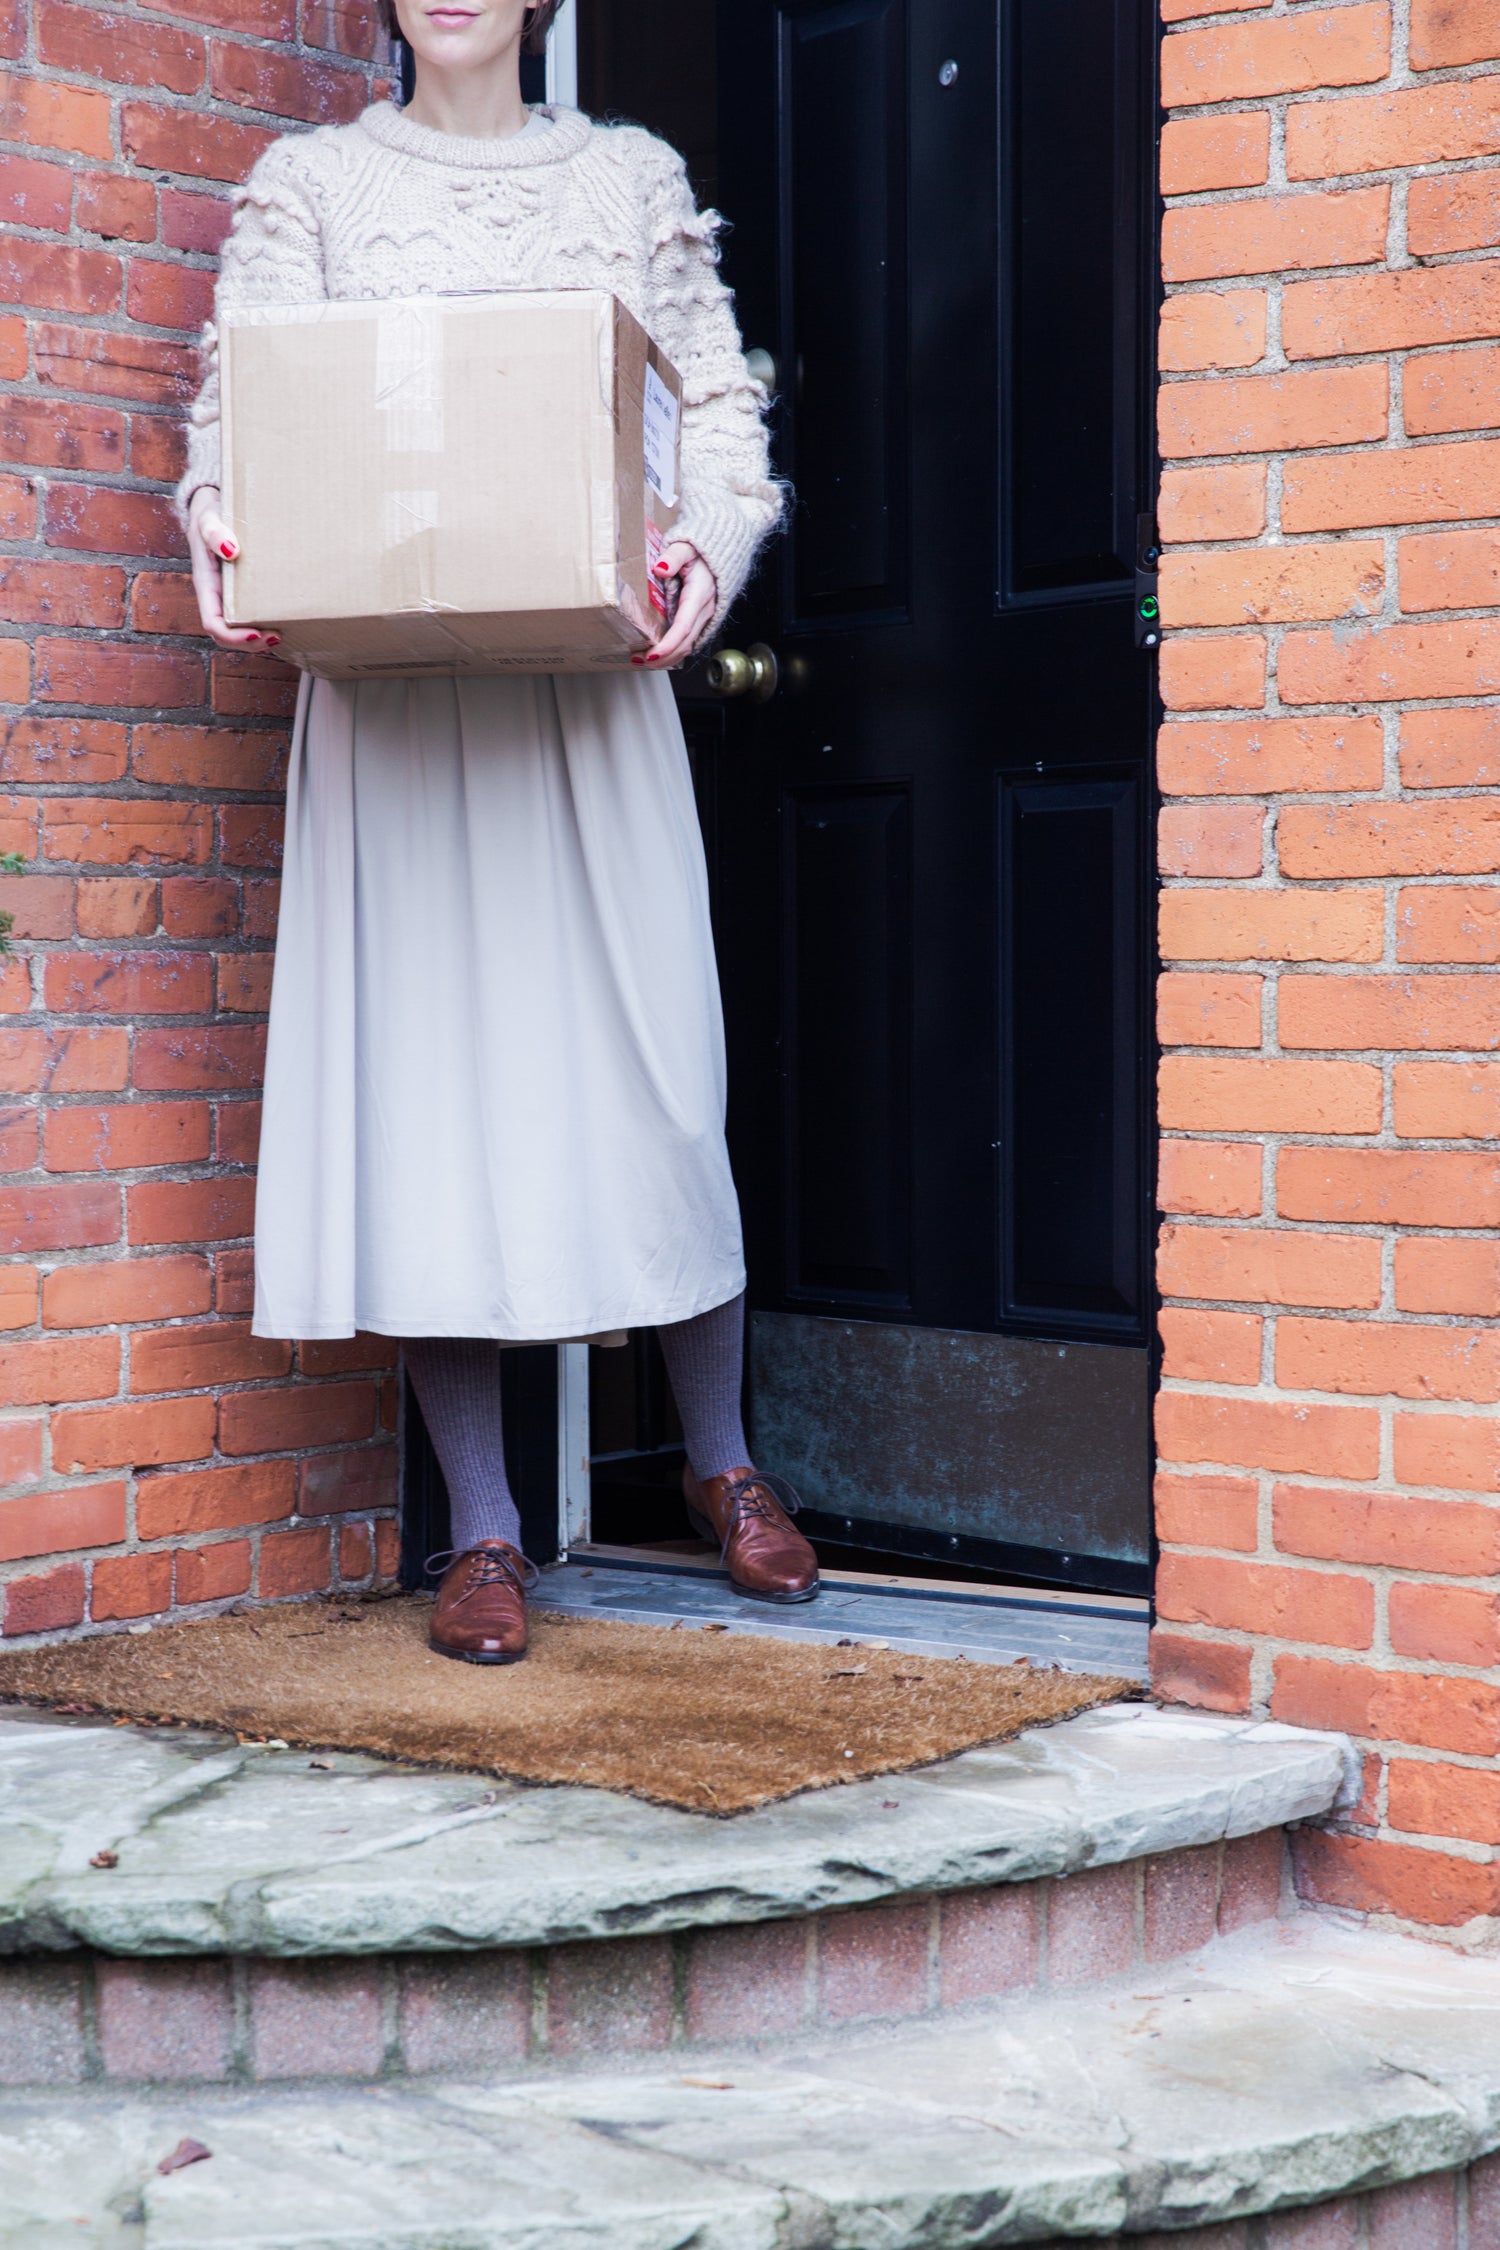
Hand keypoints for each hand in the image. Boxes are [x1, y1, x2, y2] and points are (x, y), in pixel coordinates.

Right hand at [186, 486, 278, 652]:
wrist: (214, 507)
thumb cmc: (210, 514)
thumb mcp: (208, 519)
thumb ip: (214, 532)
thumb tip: (231, 549)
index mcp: (206, 584)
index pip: (212, 623)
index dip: (232, 635)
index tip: (255, 633)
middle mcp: (215, 595)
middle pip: (226, 634)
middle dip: (249, 643)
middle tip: (277, 638)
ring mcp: (227, 595)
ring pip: (237, 630)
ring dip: (258, 640)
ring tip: (281, 636)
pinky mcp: (240, 591)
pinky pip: (247, 617)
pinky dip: (263, 626)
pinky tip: (281, 624)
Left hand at [636, 541, 716, 669]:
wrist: (717, 552)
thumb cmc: (699, 551)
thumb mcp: (685, 547)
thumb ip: (672, 557)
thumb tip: (659, 568)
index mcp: (699, 595)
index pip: (683, 627)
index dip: (668, 644)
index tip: (652, 655)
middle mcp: (703, 610)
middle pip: (684, 644)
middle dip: (662, 658)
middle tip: (638, 660)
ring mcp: (703, 617)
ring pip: (686, 646)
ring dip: (666, 658)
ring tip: (643, 661)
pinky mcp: (699, 619)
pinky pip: (687, 641)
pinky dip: (672, 651)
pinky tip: (657, 654)